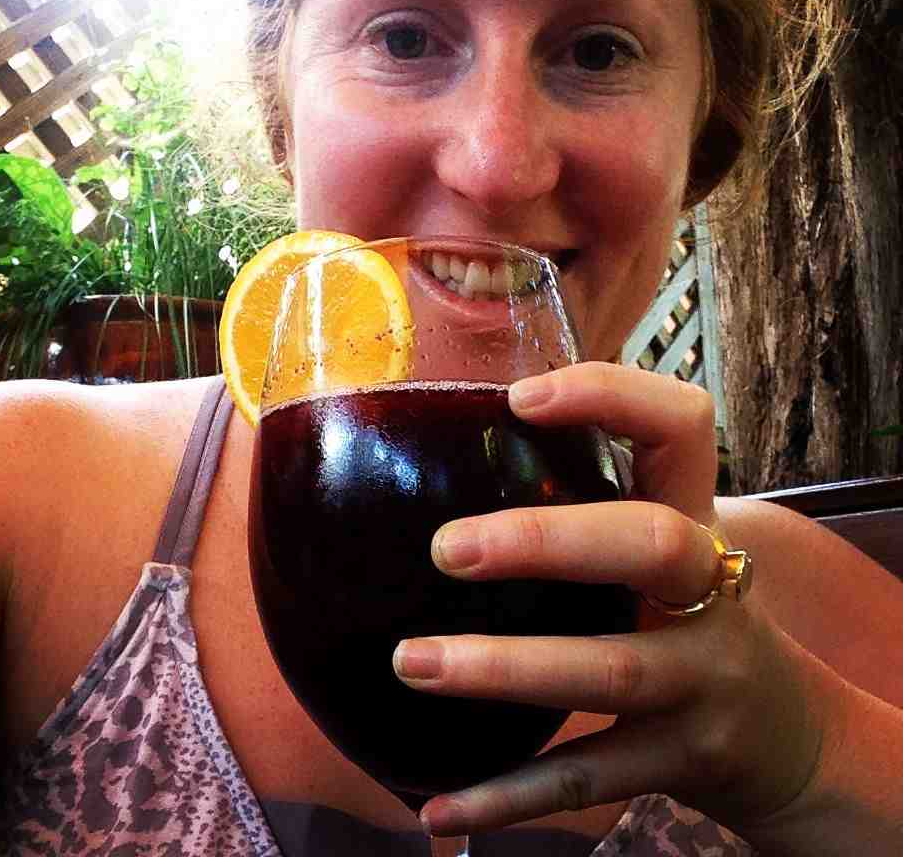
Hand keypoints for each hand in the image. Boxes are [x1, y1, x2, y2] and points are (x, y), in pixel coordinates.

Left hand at [392, 363, 829, 837]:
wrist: (789, 737)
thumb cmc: (694, 619)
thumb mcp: (667, 554)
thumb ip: (589, 515)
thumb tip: (442, 476)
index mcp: (694, 519)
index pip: (681, 427)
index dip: (611, 397)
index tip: (519, 400)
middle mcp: (710, 591)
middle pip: (648, 542)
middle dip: (545, 541)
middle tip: (447, 549)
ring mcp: (701, 679)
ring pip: (608, 668)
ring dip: (503, 668)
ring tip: (412, 663)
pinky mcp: (681, 758)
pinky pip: (591, 776)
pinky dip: (513, 795)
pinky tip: (441, 806)